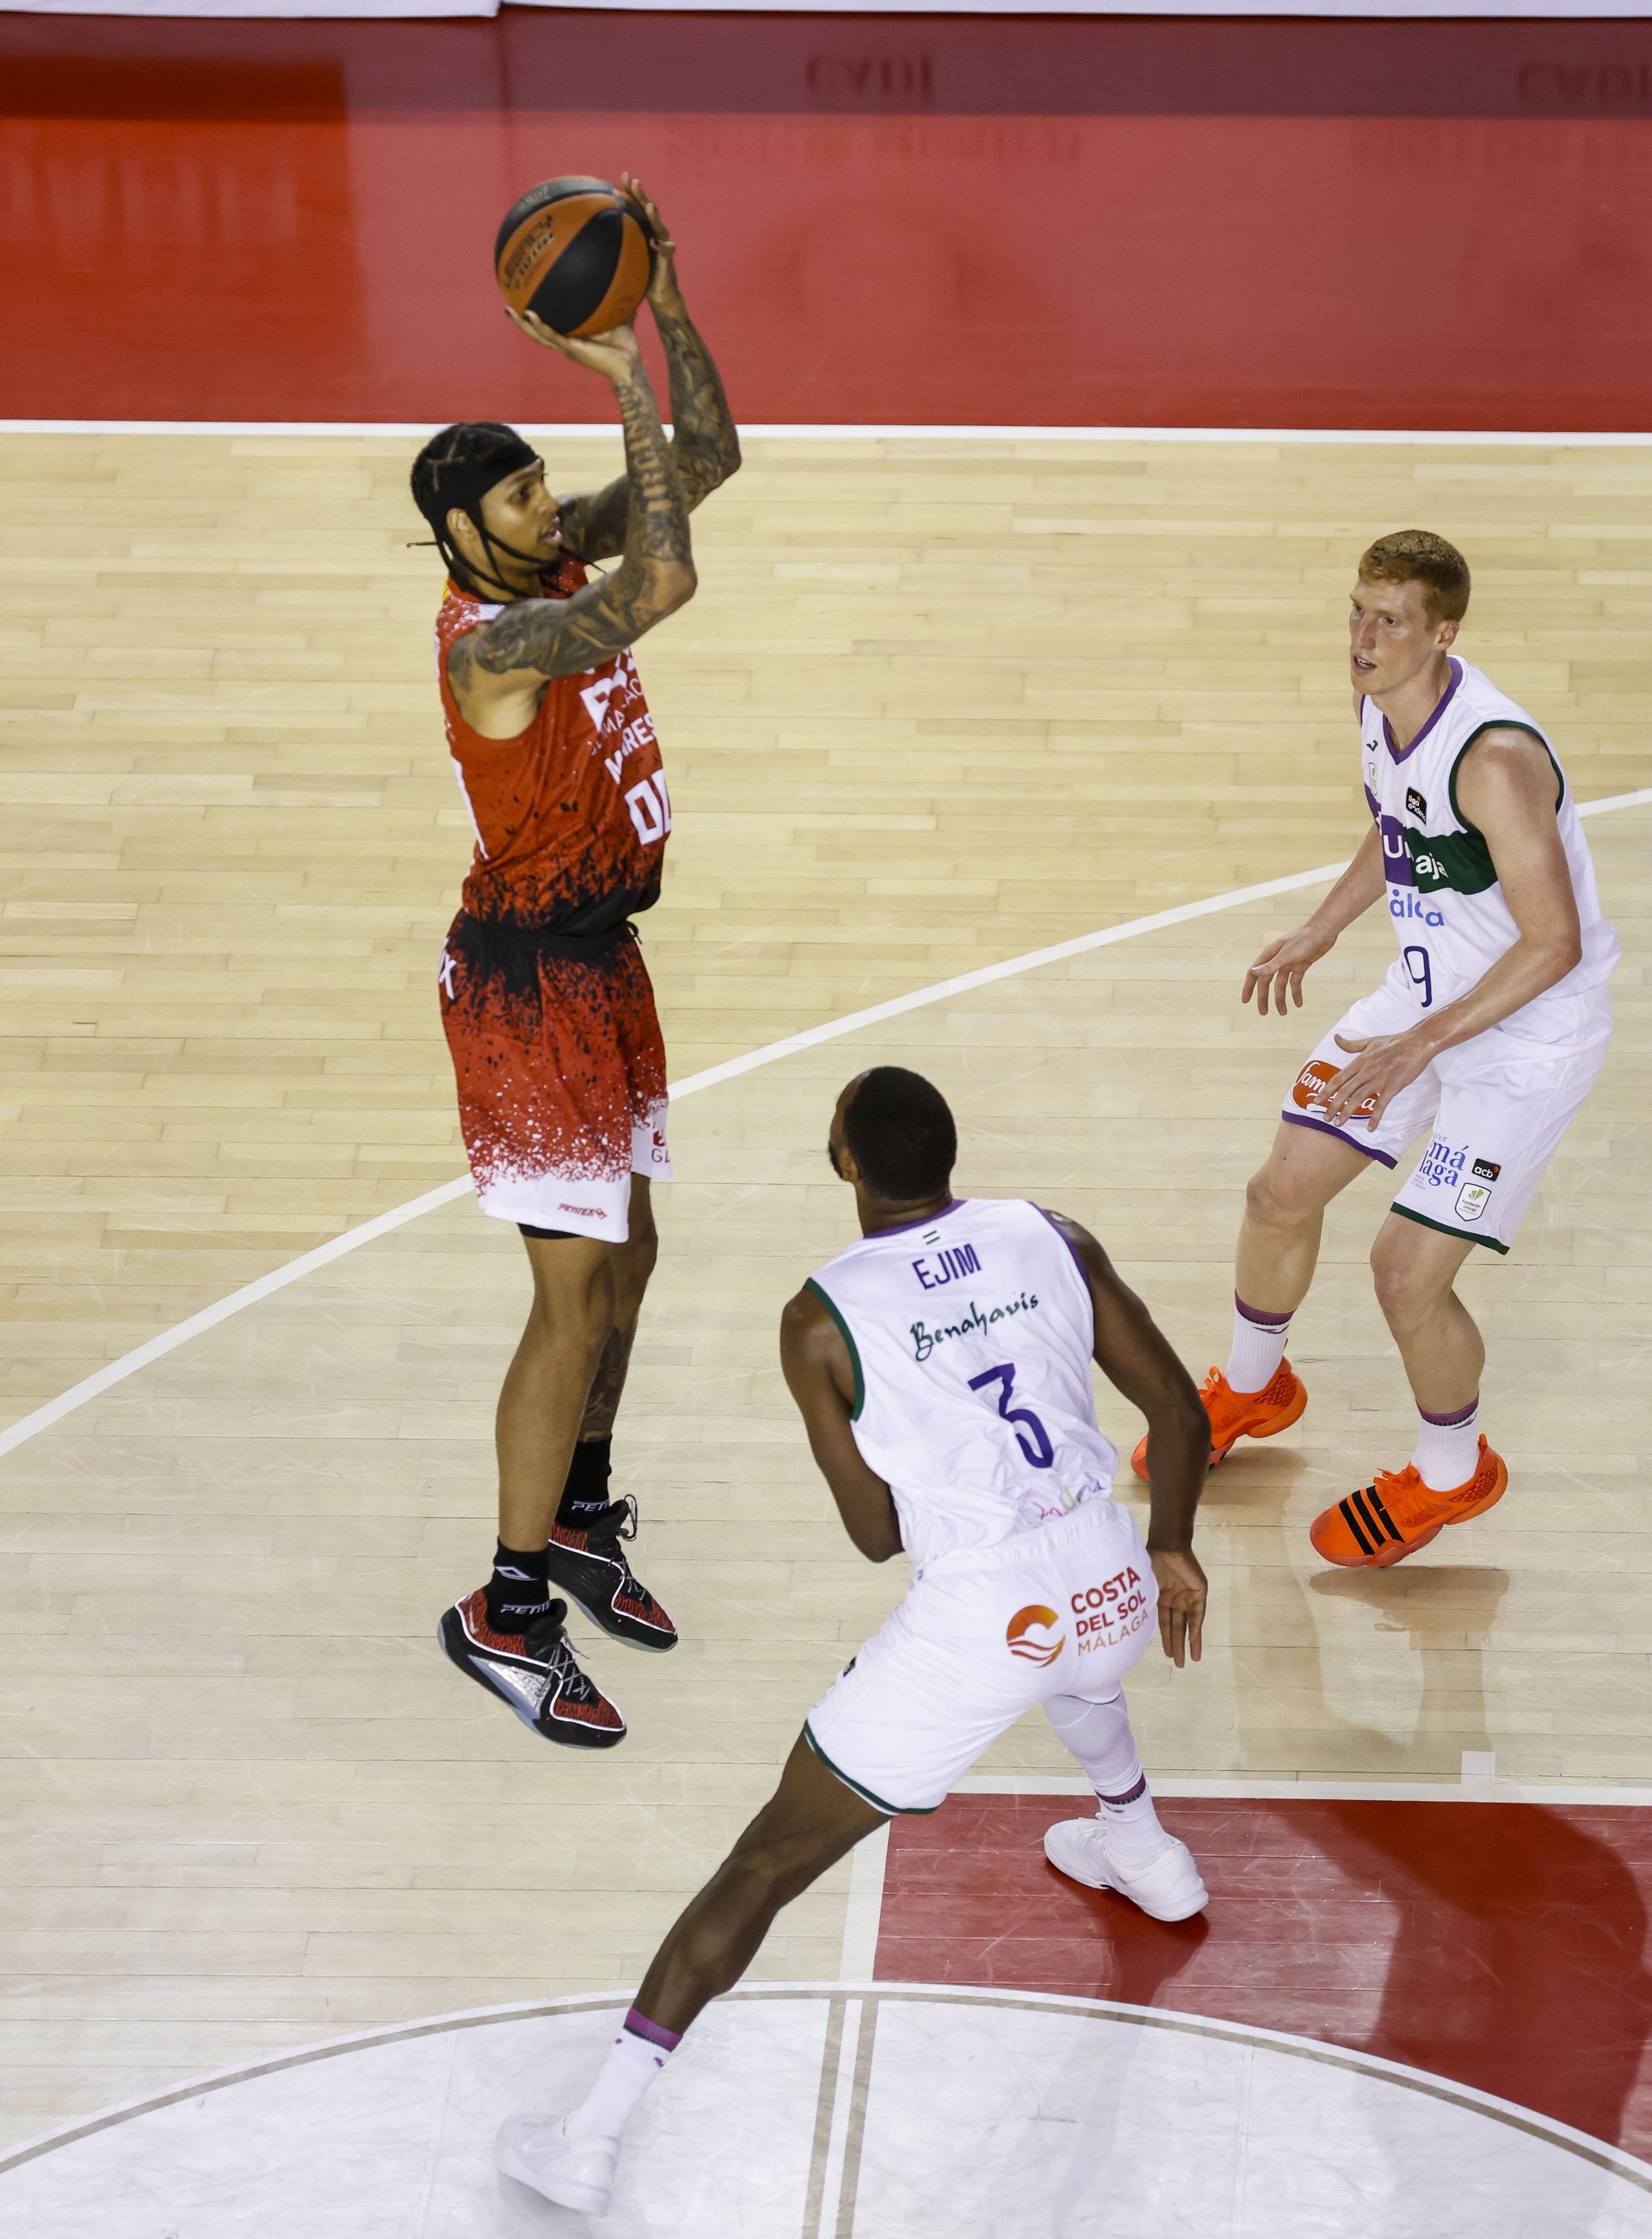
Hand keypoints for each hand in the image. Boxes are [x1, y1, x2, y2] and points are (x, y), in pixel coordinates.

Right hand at [507, 309, 642, 382]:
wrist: (630, 366)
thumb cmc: (625, 348)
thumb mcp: (619, 319)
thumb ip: (617, 305)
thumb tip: (625, 286)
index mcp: (574, 339)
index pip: (551, 328)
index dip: (537, 319)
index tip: (525, 305)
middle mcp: (567, 344)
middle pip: (538, 333)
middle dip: (522, 322)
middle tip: (508, 308)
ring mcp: (568, 348)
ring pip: (539, 337)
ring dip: (524, 325)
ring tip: (511, 311)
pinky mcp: (573, 350)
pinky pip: (553, 337)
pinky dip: (541, 327)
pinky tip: (531, 315)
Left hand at [620, 172, 679, 309]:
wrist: (660, 293)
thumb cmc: (640, 274)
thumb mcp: (625, 257)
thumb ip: (613, 246)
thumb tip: (588, 239)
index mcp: (645, 229)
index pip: (638, 206)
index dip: (632, 190)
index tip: (623, 175)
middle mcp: (655, 233)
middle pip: (649, 209)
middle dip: (642, 194)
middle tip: (634, 181)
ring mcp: (663, 244)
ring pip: (660, 226)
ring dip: (654, 216)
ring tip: (648, 207)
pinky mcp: (668, 259)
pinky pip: (667, 251)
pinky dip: (662, 246)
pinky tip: (655, 242)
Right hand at [1149, 1546, 1206, 1668]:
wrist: (1168, 1547)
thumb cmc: (1151, 1561)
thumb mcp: (1142, 1585)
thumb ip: (1139, 1601)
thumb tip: (1124, 1618)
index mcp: (1161, 1597)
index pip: (1164, 1623)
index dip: (1165, 1638)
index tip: (1167, 1654)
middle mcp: (1175, 1599)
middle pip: (1176, 1627)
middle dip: (1177, 1645)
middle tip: (1179, 1664)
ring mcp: (1187, 1596)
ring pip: (1187, 1625)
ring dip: (1188, 1643)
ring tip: (1189, 1661)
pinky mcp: (1198, 1593)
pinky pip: (1197, 1616)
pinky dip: (1196, 1631)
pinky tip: (1196, 1645)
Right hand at [1241, 922, 1334, 1014]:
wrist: (1324, 931)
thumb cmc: (1304, 939)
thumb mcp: (1286, 955)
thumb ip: (1270, 965)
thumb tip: (1253, 972)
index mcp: (1269, 955)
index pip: (1254, 974)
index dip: (1249, 987)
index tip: (1245, 1001)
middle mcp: (1277, 960)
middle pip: (1266, 982)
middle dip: (1264, 998)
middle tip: (1263, 1013)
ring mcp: (1289, 963)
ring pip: (1281, 985)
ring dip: (1281, 998)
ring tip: (1283, 1012)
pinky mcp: (1301, 965)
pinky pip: (1295, 982)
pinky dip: (1296, 993)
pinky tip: (1299, 1004)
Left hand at [1317, 1027, 1434, 1128]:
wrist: (1417, 1043)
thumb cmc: (1394, 1042)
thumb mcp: (1370, 1041)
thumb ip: (1351, 1044)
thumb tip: (1336, 1038)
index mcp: (1360, 1062)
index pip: (1338, 1079)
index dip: (1327, 1091)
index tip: (1317, 1100)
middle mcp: (1366, 1072)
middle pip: (1345, 1091)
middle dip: (1333, 1106)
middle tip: (1325, 1118)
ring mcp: (1379, 1080)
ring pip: (1359, 1099)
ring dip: (1347, 1113)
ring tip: (1340, 1123)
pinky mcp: (1393, 1087)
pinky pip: (1381, 1105)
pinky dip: (1375, 1117)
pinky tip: (1371, 1127)